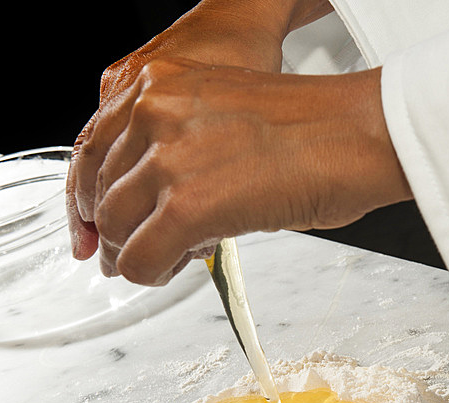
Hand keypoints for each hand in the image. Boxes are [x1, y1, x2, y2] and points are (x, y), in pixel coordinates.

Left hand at [67, 0, 334, 260]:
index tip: (94, 225)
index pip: (93, 148)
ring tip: (168, 259)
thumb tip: (157, 197)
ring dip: (137, 253)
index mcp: (159, 84)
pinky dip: (153, 274)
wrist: (358, 135)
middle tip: (136, 252)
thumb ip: (180, 144)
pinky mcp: (187, 205)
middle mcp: (153, 112)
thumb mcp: (223, 114)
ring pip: (115, 229)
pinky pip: (141, 258)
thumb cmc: (315, 129)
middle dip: (117, 232)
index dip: (90, 197)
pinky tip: (180, 266)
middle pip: (99, 191)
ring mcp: (167, 158)